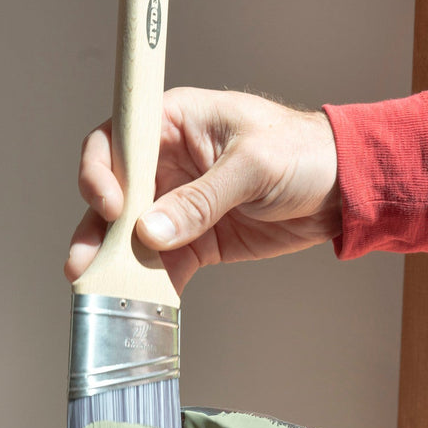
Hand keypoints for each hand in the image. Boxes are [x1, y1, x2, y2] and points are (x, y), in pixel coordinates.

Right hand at [69, 87, 341, 291]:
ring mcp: (180, 204)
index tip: (111, 206)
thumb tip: (150, 230)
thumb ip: (201, 199)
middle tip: (82, 264)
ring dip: (116, 263)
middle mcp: (168, 163)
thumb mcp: (253, 165)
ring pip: (132, 235)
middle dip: (95, 231)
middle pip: (115, 195)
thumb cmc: (304, 152)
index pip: (117, 142)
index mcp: (174, 123)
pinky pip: (165, 263)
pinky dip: (153, 283)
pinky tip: (143, 304)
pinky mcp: (198, 240)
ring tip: (100, 290)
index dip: (103, 172)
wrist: (345, 188)